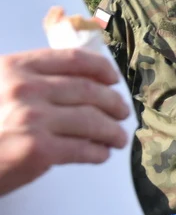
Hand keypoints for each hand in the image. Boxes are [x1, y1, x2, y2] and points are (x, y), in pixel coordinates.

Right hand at [0, 48, 130, 195]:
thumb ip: (25, 80)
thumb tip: (75, 79)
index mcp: (13, 68)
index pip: (71, 60)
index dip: (100, 68)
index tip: (113, 78)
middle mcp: (25, 89)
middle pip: (88, 91)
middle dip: (113, 102)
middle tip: (123, 111)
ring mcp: (32, 119)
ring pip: (92, 121)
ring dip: (112, 131)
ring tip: (119, 138)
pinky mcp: (37, 150)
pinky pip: (82, 149)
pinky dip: (98, 152)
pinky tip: (101, 154)